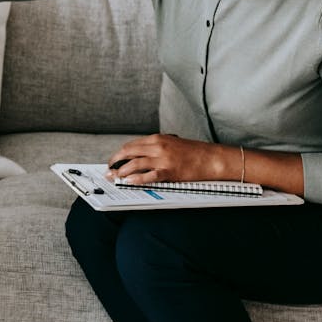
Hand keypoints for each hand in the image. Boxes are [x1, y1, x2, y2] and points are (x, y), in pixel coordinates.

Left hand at [107, 134, 228, 184]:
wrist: (211, 158)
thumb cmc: (193, 152)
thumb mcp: (172, 144)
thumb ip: (156, 148)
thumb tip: (141, 156)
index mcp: (157, 139)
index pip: (131, 145)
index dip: (119, 154)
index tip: (113, 161)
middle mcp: (158, 146)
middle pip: (128, 152)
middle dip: (115, 162)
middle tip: (109, 170)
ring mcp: (163, 159)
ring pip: (135, 163)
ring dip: (122, 171)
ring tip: (116, 178)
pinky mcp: (170, 171)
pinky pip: (149, 175)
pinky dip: (137, 179)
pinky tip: (130, 182)